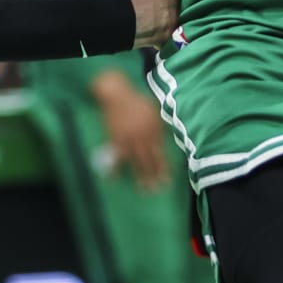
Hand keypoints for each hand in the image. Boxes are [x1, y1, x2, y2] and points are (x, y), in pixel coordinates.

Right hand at [94, 73, 169, 191]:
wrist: (116, 93)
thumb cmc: (137, 100)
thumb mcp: (153, 110)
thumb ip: (160, 126)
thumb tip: (167, 140)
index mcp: (153, 129)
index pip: (161, 154)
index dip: (164, 168)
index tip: (168, 180)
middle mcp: (141, 136)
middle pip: (149, 160)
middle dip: (153, 176)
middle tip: (156, 190)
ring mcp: (127, 138)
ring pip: (135, 161)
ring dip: (139, 176)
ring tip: (143, 188)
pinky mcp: (114, 138)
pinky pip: (117, 157)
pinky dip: (116, 168)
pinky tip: (117, 178)